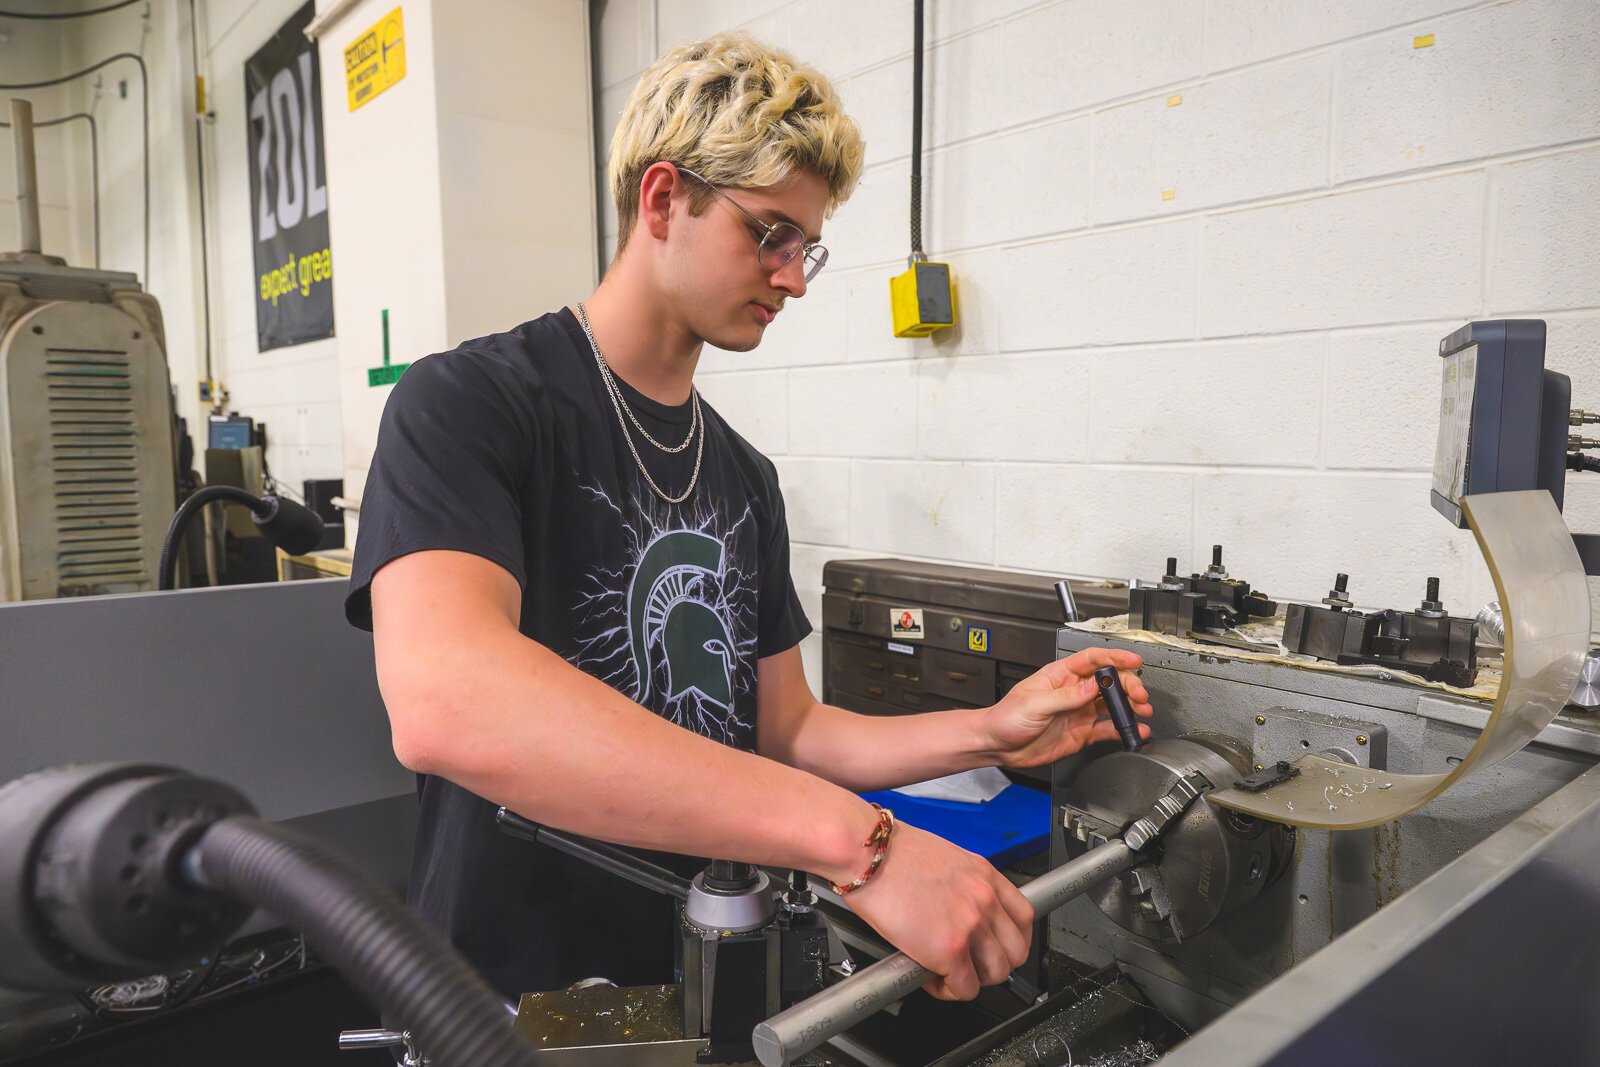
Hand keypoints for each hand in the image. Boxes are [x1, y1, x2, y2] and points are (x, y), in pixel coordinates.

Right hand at [840, 823, 1032, 999]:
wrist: (867, 852)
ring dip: (972, 980)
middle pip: (1015, 952)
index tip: (998, 947)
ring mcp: (970, 925)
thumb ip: (964, 886)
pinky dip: (948, 990)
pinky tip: (930, 977)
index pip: (1024, 918)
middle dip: (994, 964)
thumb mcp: (945, 859)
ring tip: (949, 973)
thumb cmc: (891, 852)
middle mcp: (984, 899)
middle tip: (971, 964)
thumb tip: (961, 912)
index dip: (1012, 941)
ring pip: (995, 974)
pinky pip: (963, 988)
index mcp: (985, 875)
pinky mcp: (948, 949)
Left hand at [979, 648, 1152, 768]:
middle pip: (1108, 682)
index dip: (1114, 658)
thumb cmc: (1005, 718)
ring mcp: (1078, 712)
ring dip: (1129, 707)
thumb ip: (1066, 696)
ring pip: (1111, 705)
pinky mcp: (1080, 732)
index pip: (1092, 660)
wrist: (997, 745)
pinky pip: (1106, 728)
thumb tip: (1092, 685)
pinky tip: (1133, 731)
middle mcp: (1072, 692)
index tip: (1133, 661)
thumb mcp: (1035, 703)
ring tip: (1142, 712)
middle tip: (1140, 695)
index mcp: (1060, 676)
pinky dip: (1122, 729)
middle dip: (1128, 686)